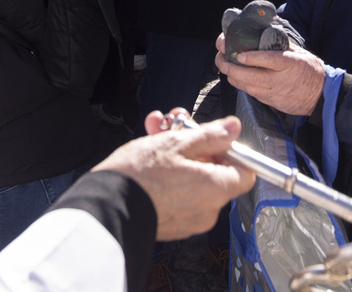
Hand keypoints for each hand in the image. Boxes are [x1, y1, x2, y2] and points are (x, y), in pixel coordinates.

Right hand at [94, 109, 254, 240]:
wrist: (106, 207)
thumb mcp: (176, 143)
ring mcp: (190, 220)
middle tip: (174, 126)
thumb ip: (210, 135)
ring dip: (178, 154)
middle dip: (195, 144)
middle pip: (214, 171)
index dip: (230, 150)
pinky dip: (170, 176)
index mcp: (216, 188)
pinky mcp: (172, 224)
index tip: (212, 137)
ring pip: (194, 180)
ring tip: (155, 132)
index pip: (245, 171)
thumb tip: (233, 128)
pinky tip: (149, 156)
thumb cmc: (139, 176)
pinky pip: (180, 195)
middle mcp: (208, 209)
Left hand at [214, 33, 325, 115]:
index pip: (269, 61)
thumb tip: (263, 31)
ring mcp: (274, 93)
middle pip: (251, 76)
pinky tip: (234, 75)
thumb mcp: (299, 52)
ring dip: (232, 76)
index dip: (252, 58)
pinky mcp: (270, 101)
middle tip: (220, 57)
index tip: (239, 54)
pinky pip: (251, 93)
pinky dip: (240, 84)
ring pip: (247, 86)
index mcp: (290, 64)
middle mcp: (280, 80)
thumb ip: (280, 44)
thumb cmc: (310, 70)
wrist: (320, 95)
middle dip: (231, 67)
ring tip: (223, 65)